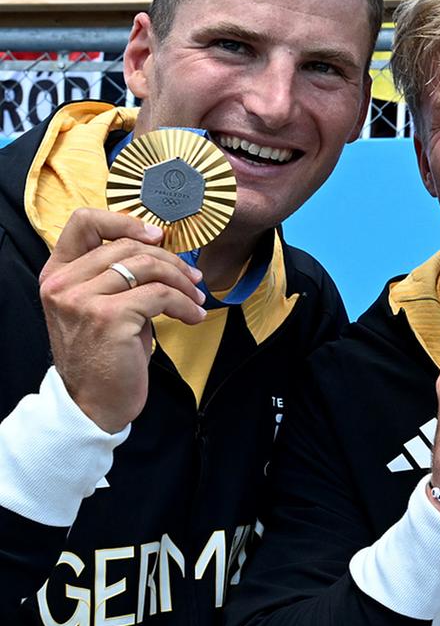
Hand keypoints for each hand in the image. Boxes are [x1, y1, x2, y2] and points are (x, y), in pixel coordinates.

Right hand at [38, 210, 206, 432]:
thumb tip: (160, 252)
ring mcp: (83, 299)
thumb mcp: (100, 307)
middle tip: (193, 279)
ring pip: (146, 267)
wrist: (93, 404)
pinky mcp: (109, 317)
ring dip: (181, 281)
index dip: (124, 221)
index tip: (157, 237)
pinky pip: (159, 296)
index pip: (82, 223)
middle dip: (169, 260)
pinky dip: (184, 304)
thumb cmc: (104, 355)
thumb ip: (115, 277)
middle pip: (127, 246)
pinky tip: (193, 316)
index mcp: (57, 274)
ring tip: (196, 298)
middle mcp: (63, 283)